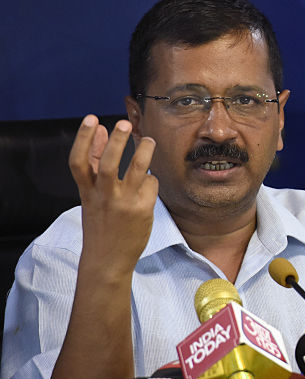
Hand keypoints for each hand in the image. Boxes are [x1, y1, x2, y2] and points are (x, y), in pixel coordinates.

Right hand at [68, 115, 158, 271]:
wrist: (107, 259)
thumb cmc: (100, 225)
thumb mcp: (91, 197)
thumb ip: (95, 166)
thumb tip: (100, 132)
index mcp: (86, 192)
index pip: (79, 162)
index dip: (83, 139)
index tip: (91, 119)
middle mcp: (104, 196)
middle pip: (109, 163)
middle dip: (116, 141)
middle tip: (124, 124)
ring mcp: (124, 203)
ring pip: (137, 169)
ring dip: (144, 150)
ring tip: (148, 139)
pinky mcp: (142, 210)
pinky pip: (151, 183)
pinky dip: (151, 178)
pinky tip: (149, 180)